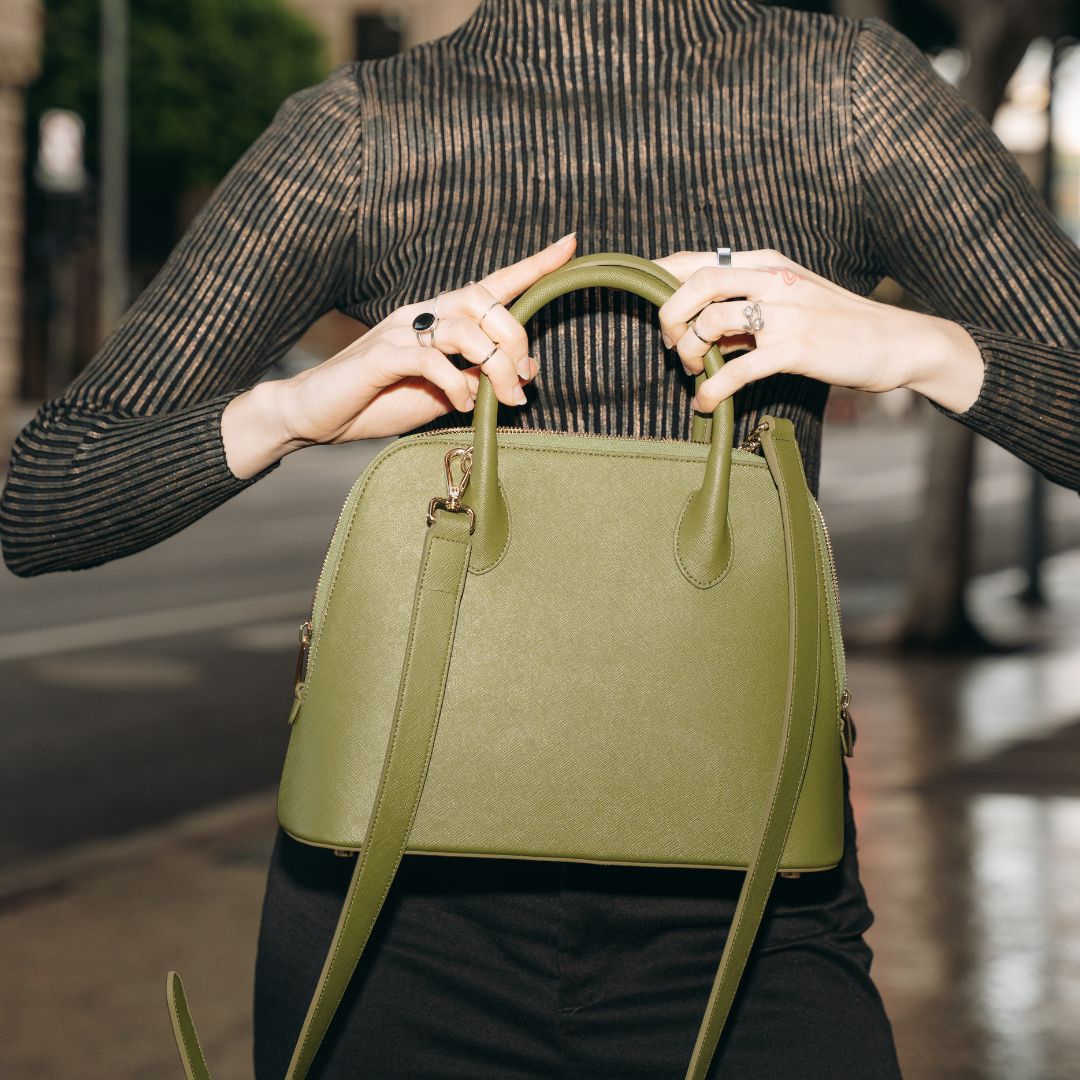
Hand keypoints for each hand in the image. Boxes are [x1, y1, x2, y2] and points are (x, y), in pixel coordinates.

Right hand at [279, 234, 578, 444]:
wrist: (311, 414)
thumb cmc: (378, 401)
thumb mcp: (442, 394)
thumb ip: (479, 379)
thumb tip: (524, 372)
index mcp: (439, 318)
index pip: (492, 284)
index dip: (532, 266)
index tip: (570, 245)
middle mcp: (422, 314)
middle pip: (486, 302)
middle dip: (516, 338)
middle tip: (522, 381)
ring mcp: (399, 332)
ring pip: (465, 328)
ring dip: (494, 366)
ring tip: (498, 400)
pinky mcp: (380, 357)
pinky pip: (431, 359)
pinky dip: (457, 383)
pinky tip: (460, 403)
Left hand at [650, 247, 969, 412]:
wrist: (897, 342)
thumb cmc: (837, 326)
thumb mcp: (789, 301)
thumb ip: (745, 307)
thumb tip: (698, 327)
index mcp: (767, 262)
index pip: (699, 259)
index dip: (659, 274)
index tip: (638, 292)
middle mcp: (774, 279)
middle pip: (698, 283)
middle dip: (670, 316)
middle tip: (673, 344)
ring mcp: (786, 312)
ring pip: (711, 323)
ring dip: (692, 352)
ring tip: (697, 373)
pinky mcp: (796, 348)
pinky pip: (737, 370)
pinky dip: (713, 390)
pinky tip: (706, 404)